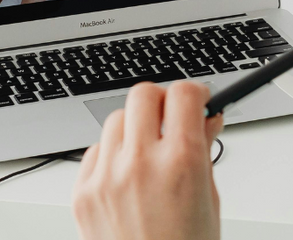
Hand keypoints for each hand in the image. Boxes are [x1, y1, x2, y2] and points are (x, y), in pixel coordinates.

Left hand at [73, 82, 224, 239]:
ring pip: (116, 121)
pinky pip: (94, 152)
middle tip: (171, 116)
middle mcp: (139, 163)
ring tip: (149, 152)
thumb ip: (204, 152)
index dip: (194, 92)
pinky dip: (111, 156)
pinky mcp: (83, 194)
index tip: (197, 100)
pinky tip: (127, 175)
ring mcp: (106, 178)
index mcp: (181, 162)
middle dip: (161, 101)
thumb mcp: (209, 199)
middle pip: (143, 95)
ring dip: (134, 127)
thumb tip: (204, 121)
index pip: (182, 94)